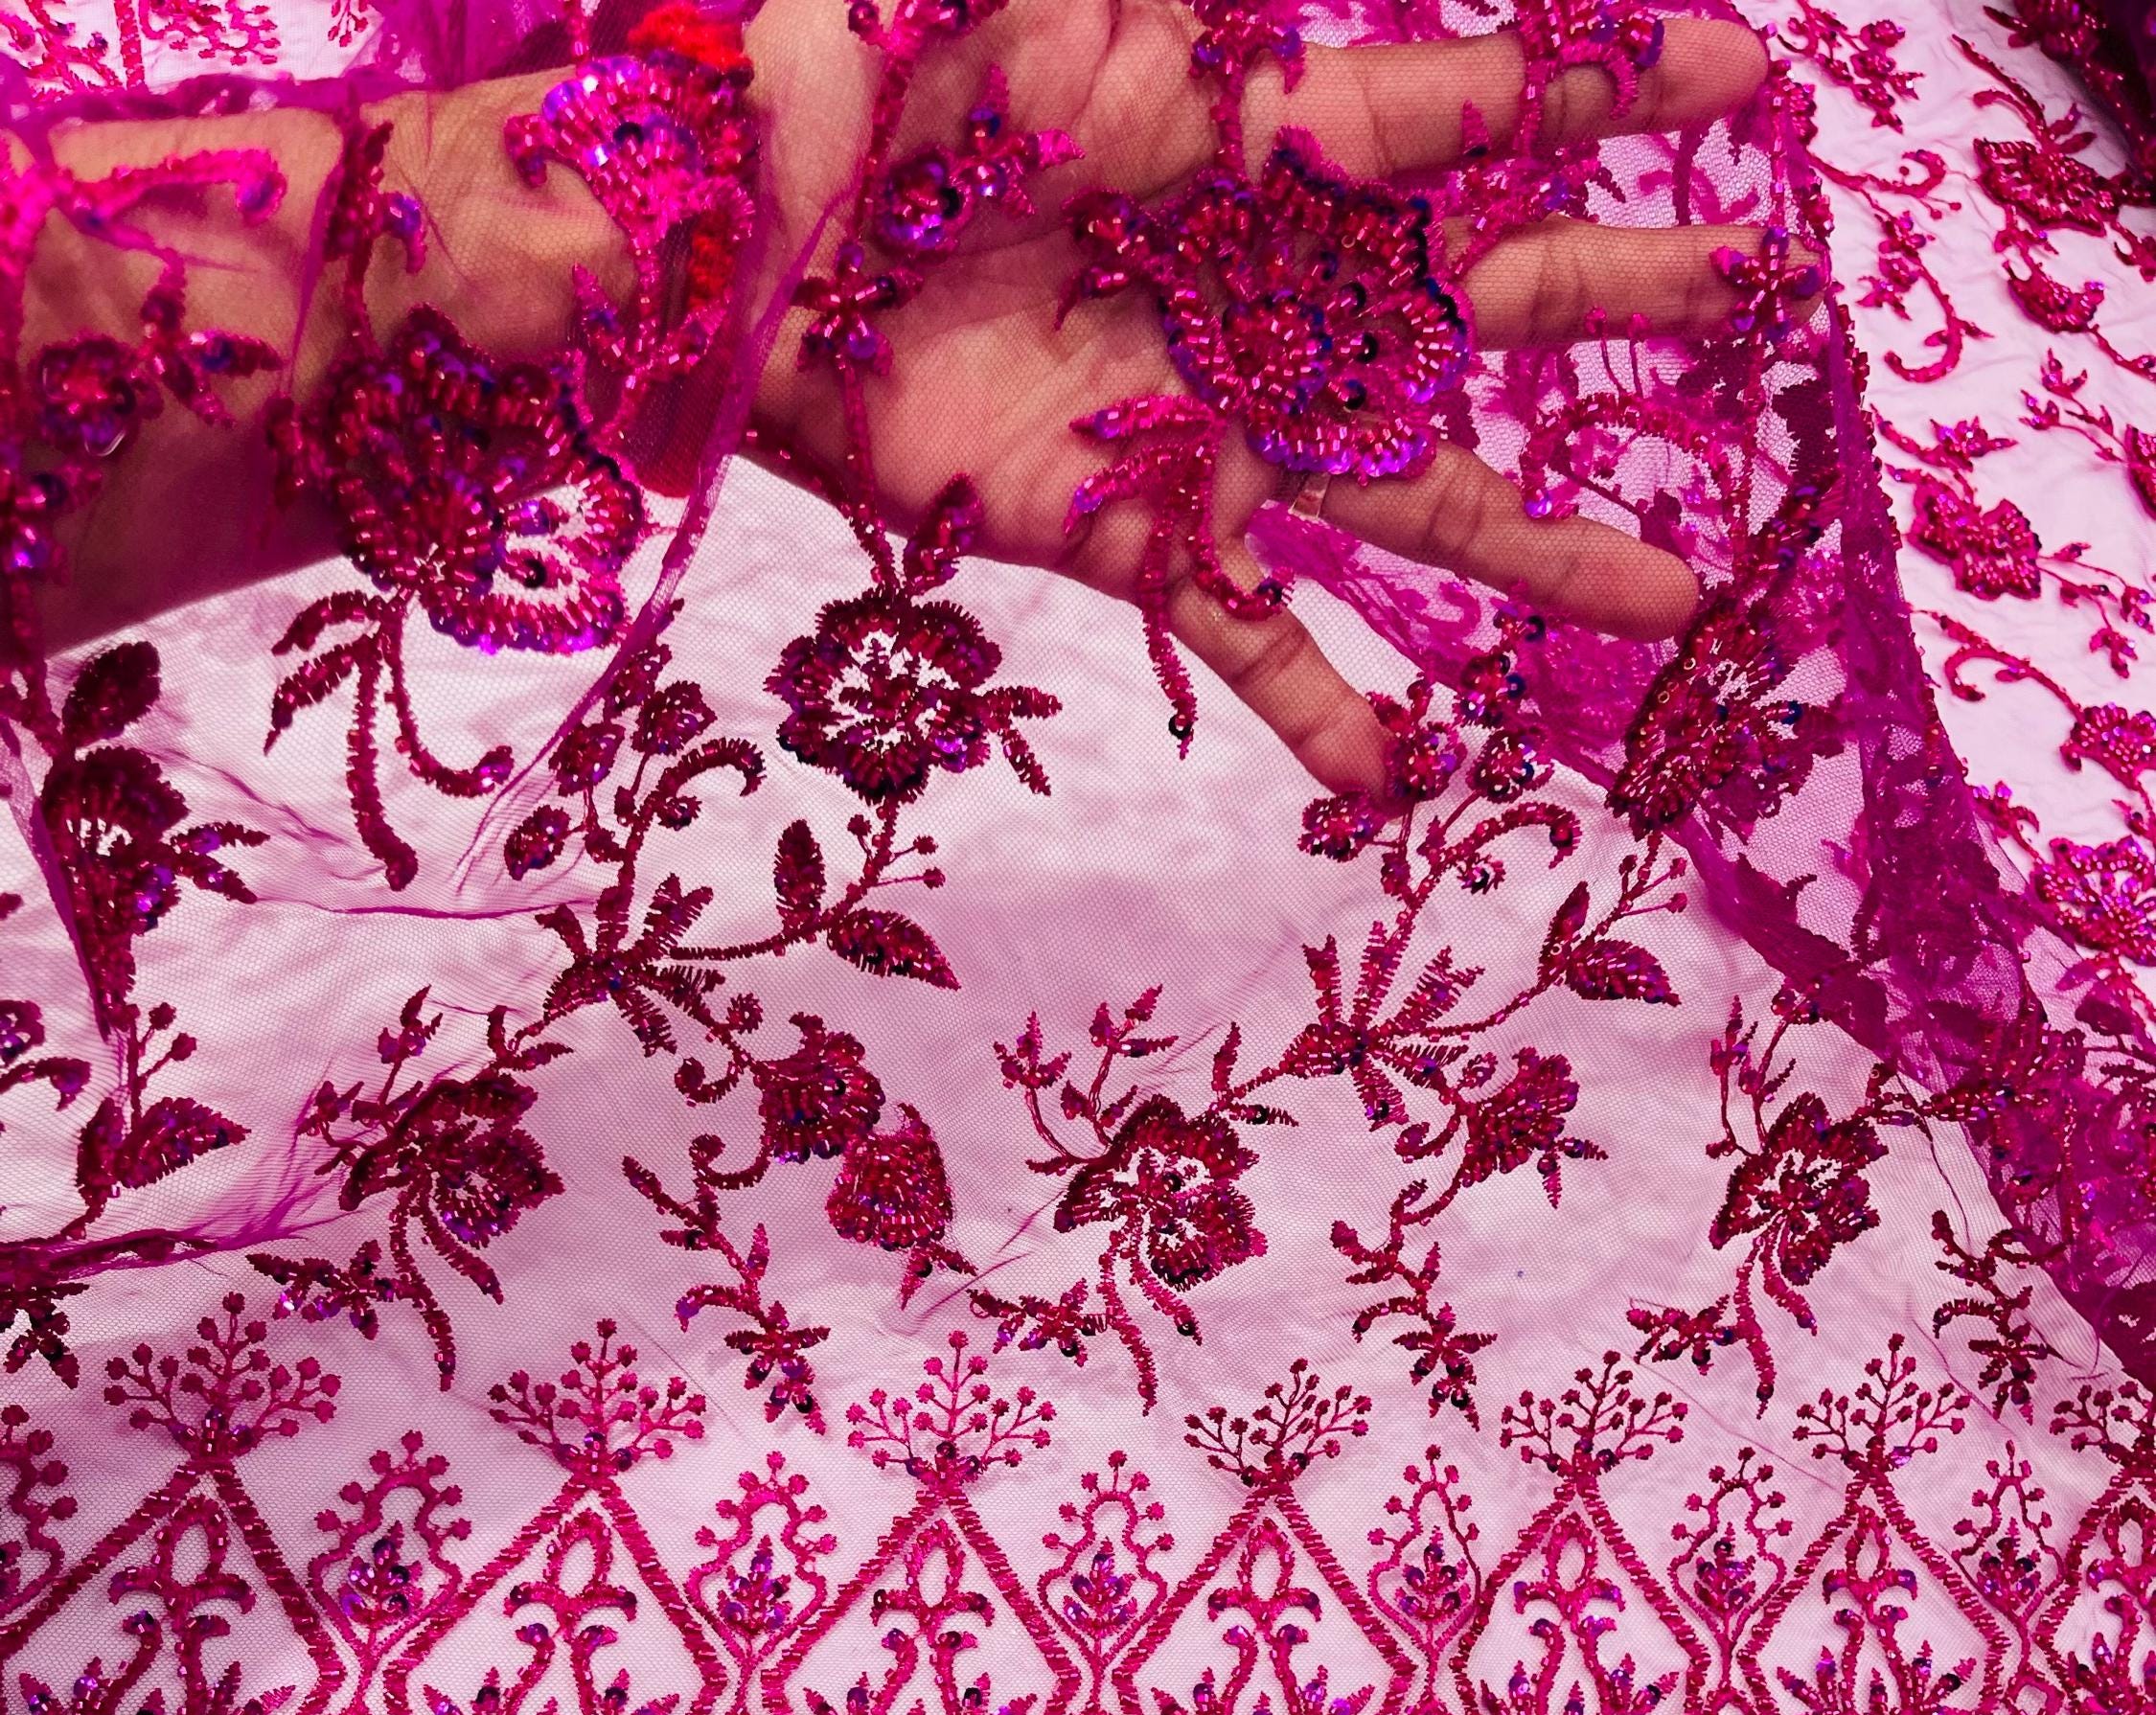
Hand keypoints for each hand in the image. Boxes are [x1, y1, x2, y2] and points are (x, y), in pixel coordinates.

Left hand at [737, 0, 1777, 790]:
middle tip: (1754, 302)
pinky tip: (1400, 779)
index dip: (1597, 96)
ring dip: (1544, 554)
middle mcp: (1250, 289)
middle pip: (1475, 304)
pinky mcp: (1123, 538)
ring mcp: (1201, 426)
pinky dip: (1317, 708)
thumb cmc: (824, 88)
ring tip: (1678, 603)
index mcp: (1235, 131)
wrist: (708, 263)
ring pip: (1409, 501)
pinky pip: (1243, 634)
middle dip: (1619, 298)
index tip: (1742, 83)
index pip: (1454, 107)